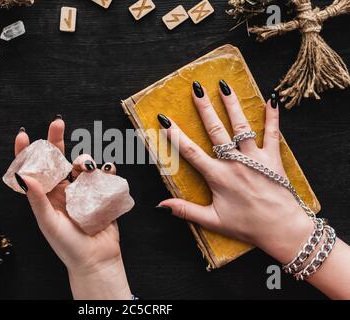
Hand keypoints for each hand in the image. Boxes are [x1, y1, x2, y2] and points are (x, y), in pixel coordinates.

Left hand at [13, 118, 130, 299]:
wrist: (97, 259)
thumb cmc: (68, 246)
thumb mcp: (48, 224)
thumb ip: (37, 200)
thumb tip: (23, 176)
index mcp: (47, 196)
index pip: (34, 170)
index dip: (27, 153)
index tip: (23, 135)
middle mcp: (64, 190)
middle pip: (58, 159)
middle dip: (57, 140)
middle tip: (57, 123)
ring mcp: (83, 190)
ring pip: (82, 164)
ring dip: (84, 159)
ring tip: (88, 167)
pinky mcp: (101, 193)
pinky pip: (104, 174)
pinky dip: (106, 169)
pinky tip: (107, 172)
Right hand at [156, 80, 313, 263]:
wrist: (281, 229)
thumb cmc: (246, 226)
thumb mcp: (212, 221)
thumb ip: (185, 210)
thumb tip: (160, 206)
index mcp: (218, 176)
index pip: (190, 152)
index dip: (175, 135)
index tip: (165, 119)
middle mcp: (235, 162)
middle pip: (215, 130)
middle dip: (204, 108)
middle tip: (196, 89)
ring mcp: (255, 158)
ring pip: (241, 126)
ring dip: (232, 105)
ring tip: (224, 86)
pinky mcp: (273, 158)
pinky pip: (272, 133)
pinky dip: (272, 116)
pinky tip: (271, 99)